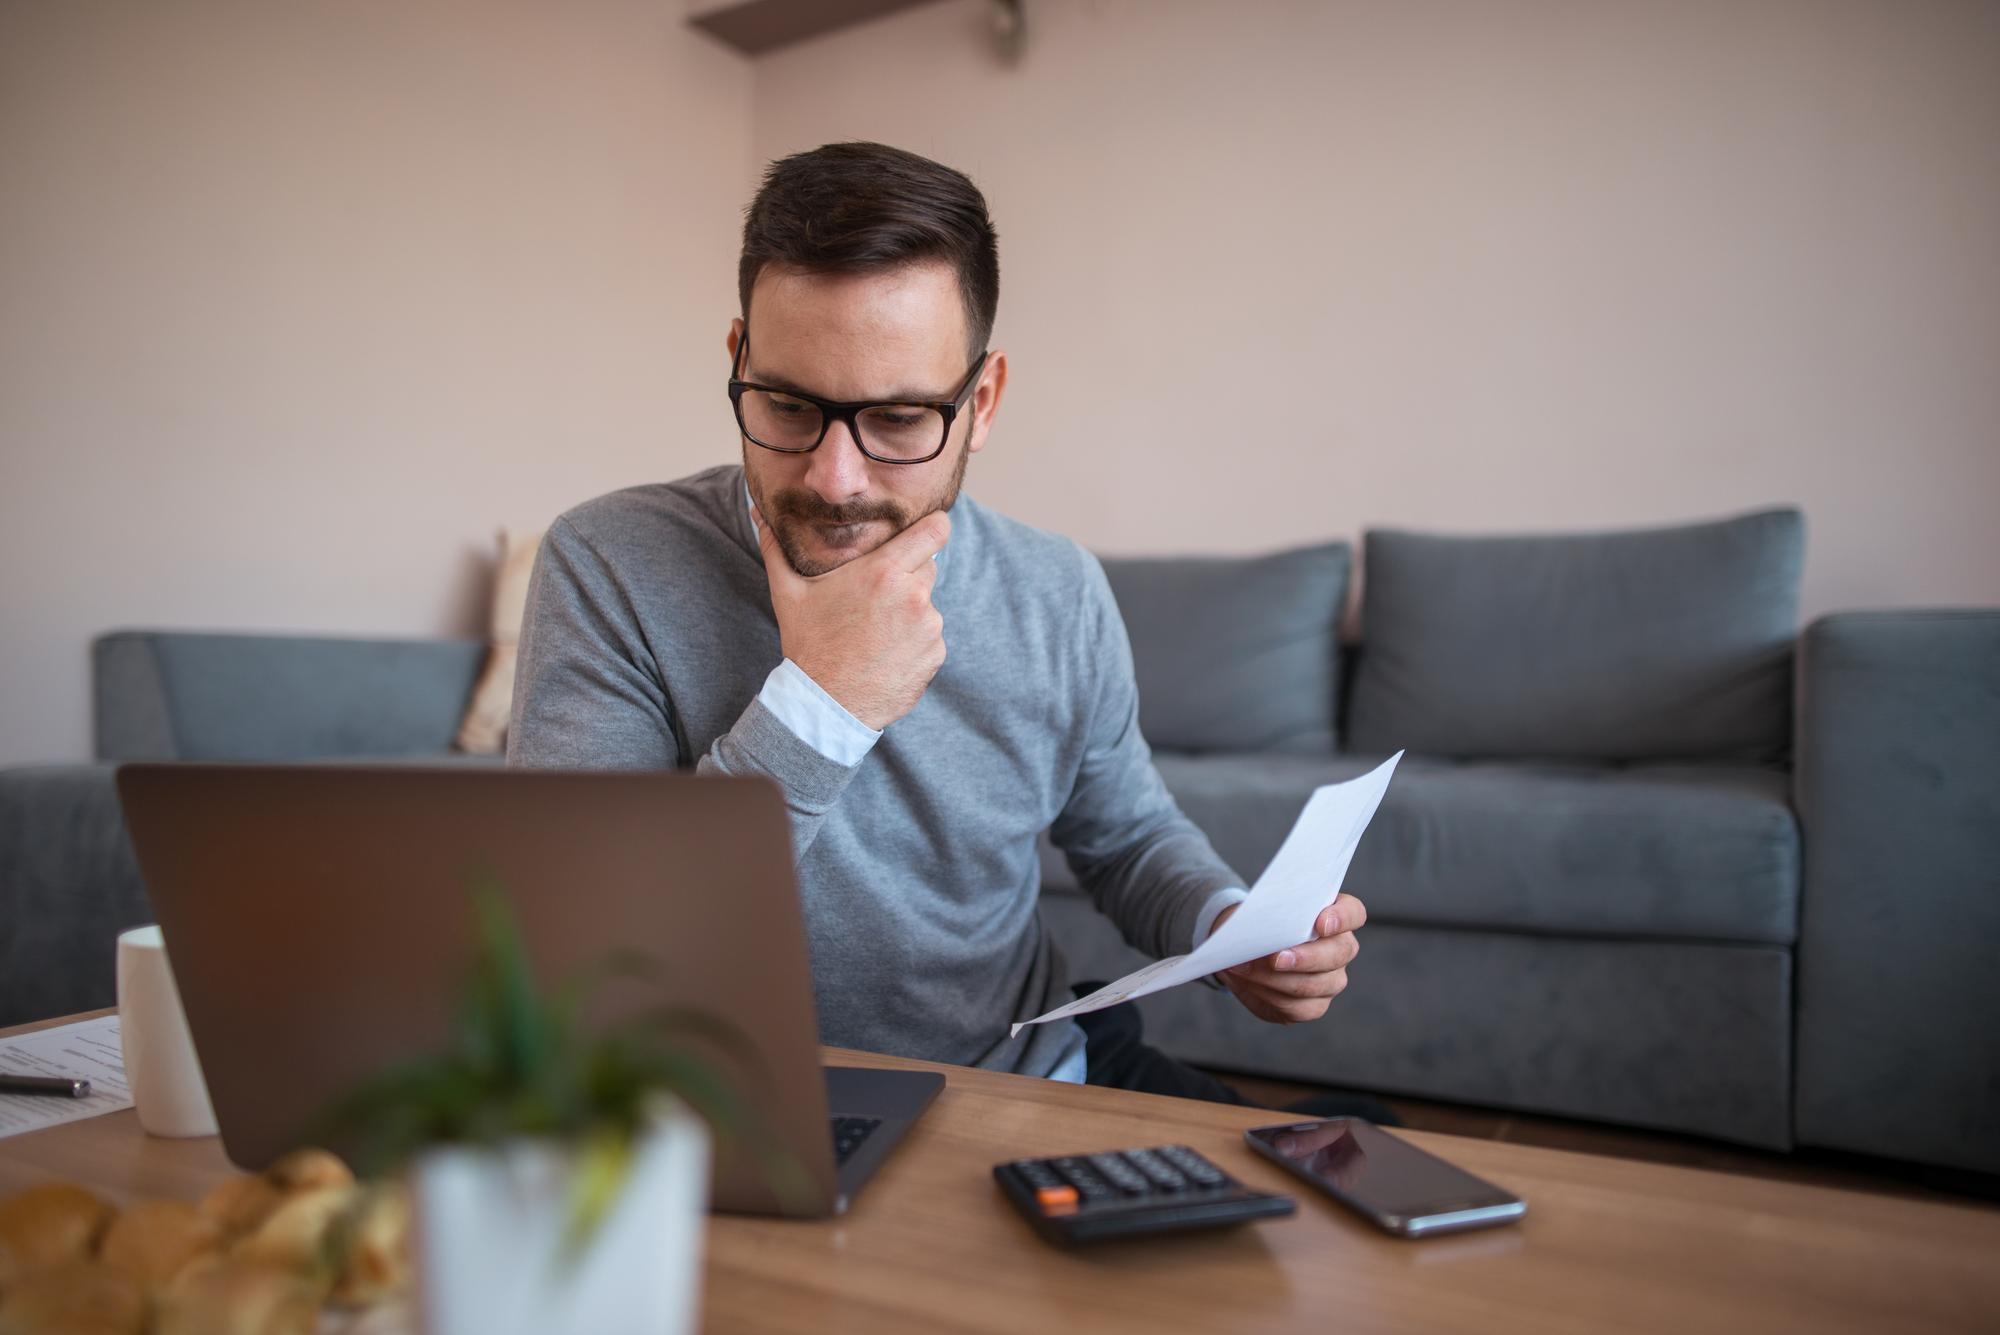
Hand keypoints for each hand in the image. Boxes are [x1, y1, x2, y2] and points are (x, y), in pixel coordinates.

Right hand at [753, 507, 950, 730]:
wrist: (827, 705)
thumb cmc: (809, 645)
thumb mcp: (789, 593)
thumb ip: (777, 548)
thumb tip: (757, 512)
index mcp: (883, 572)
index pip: (935, 531)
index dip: (934, 527)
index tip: (926, 531)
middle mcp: (913, 595)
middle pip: (928, 566)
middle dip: (908, 574)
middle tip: (877, 594)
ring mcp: (928, 627)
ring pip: (927, 604)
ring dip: (909, 612)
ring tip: (875, 632)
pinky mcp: (935, 654)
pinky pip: (930, 637)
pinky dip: (914, 642)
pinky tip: (885, 653)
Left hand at [1215, 896, 1365, 1024]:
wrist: (1243, 950)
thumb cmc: (1256, 922)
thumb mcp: (1255, 910)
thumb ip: (1265, 913)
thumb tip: (1258, 927)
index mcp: (1333, 915)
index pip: (1353, 913)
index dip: (1341, 918)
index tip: (1320, 923)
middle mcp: (1339, 948)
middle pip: (1340, 953)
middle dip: (1306, 957)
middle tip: (1276, 958)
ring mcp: (1331, 979)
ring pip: (1318, 984)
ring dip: (1280, 979)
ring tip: (1247, 969)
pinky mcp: (1314, 1005)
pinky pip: (1301, 1009)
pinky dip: (1271, 996)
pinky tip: (1252, 984)